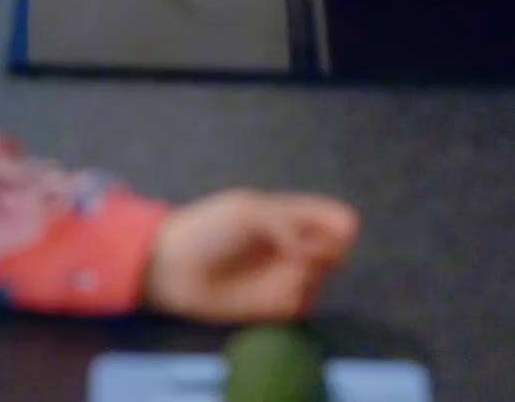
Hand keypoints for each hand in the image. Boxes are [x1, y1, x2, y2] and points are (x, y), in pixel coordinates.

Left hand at [145, 189, 359, 323]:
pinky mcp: (278, 305)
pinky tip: (277, 295)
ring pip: (324, 277)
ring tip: (284, 272)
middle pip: (338, 249)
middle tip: (301, 252)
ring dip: (311, 275)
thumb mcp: (248, 210)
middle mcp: (295, 244)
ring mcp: (287, 275)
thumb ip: (288, 222)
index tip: (334, 229)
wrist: (174, 267)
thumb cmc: (207, 230)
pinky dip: (298, 298)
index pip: (336, 218)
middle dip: (328, 251)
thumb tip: (313, 249)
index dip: (340, 225)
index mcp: (289, 214)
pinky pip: (306, 303)